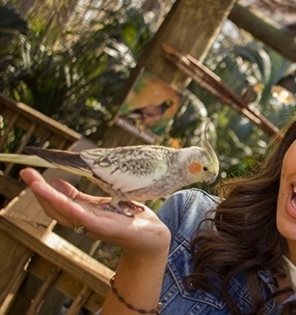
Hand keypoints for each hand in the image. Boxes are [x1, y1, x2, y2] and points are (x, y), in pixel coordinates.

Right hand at [19, 168, 170, 258]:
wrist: (153, 238)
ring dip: (49, 198)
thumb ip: (81, 197)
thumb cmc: (130, 219)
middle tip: (26, 174)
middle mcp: (85, 223)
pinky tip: (61, 199)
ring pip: (66, 213)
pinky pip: (86, 218)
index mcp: (84, 215)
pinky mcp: (108, 228)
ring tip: (35, 184)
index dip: (43, 190)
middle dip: (39, 192)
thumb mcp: (103, 204)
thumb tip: (56, 181)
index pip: (58, 203)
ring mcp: (95, 226)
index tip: (30, 175)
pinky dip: (71, 209)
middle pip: (56, 209)